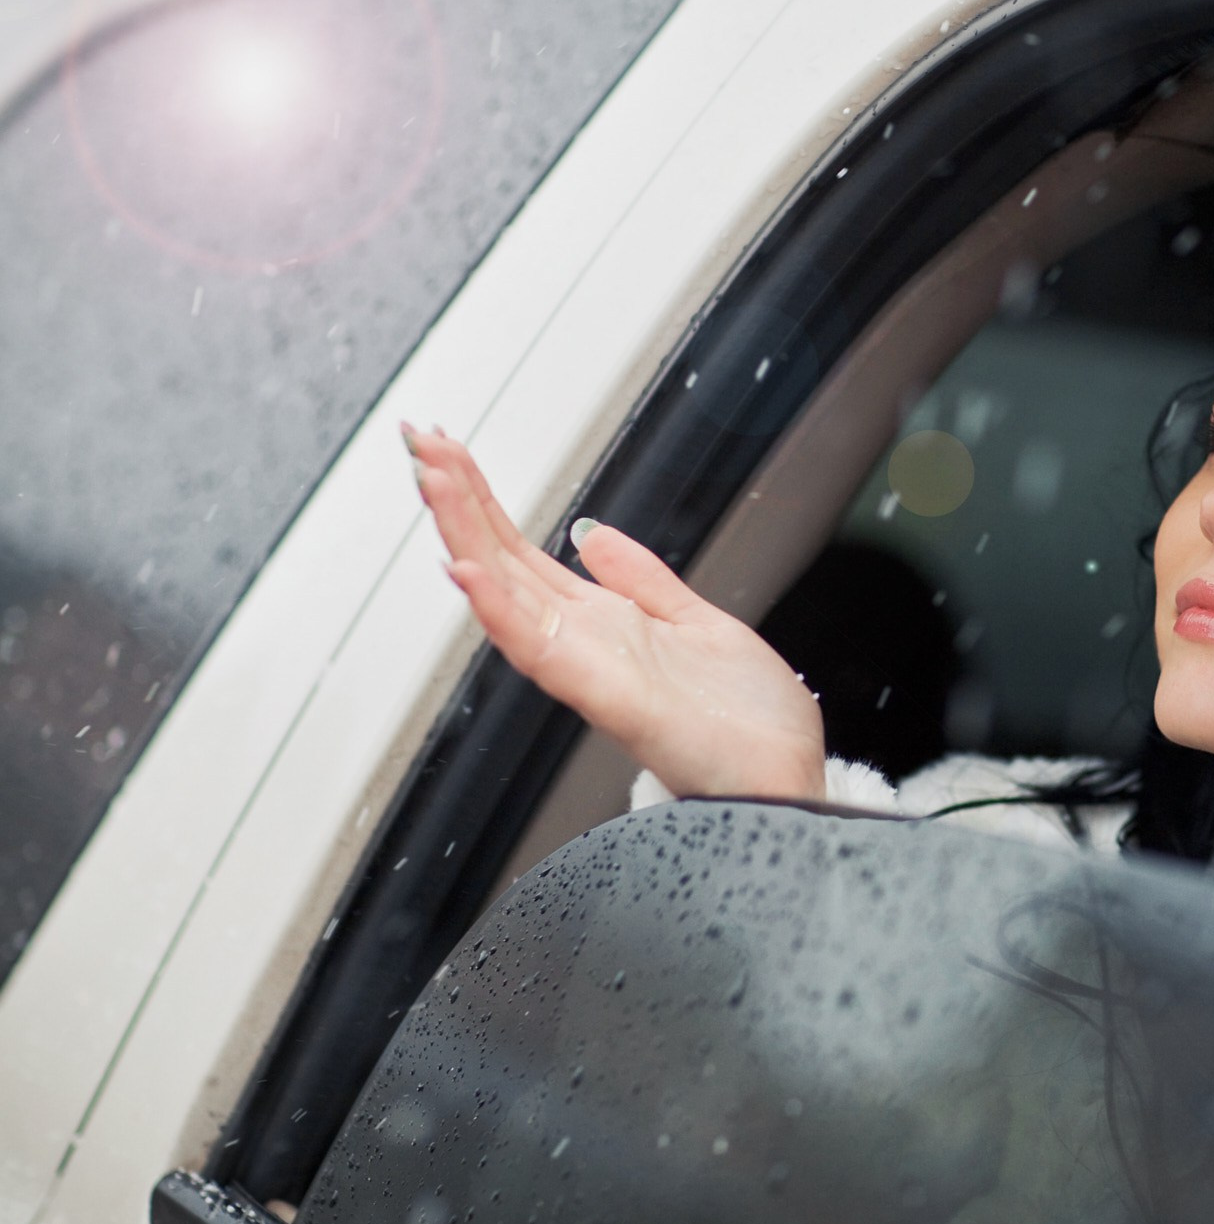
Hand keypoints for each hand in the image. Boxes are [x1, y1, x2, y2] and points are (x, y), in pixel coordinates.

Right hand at [404, 424, 825, 802]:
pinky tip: (467, 571)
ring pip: (508, 595)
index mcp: (608, 624)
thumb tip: (593, 534)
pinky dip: (499, 611)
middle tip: (418, 441)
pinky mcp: (609, 697)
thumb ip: (643, 580)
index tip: (450, 451)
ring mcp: (591, 670)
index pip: (525, 553)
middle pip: (504, 563)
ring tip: (430, 480)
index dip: (485, 503)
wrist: (785, 782)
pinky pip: (542, 650)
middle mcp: (589, 645)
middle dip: (460, 502)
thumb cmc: (748, 725)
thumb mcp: (698, 624)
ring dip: (465, 536)